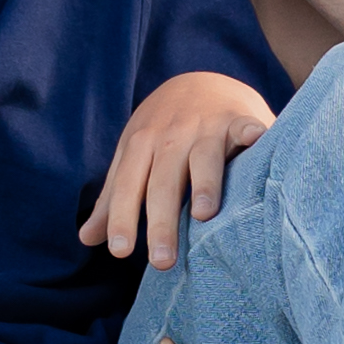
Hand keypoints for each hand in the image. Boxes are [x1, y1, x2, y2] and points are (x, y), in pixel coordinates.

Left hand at [81, 72, 276, 267]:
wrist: (200, 82)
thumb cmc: (162, 132)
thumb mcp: (133, 157)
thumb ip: (114, 198)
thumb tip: (86, 239)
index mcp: (140, 146)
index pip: (128, 186)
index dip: (123, 218)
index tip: (120, 252)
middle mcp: (172, 137)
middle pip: (164, 182)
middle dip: (162, 220)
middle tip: (162, 261)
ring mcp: (206, 126)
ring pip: (204, 158)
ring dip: (205, 184)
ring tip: (203, 215)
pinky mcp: (239, 120)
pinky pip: (245, 128)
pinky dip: (251, 133)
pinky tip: (256, 141)